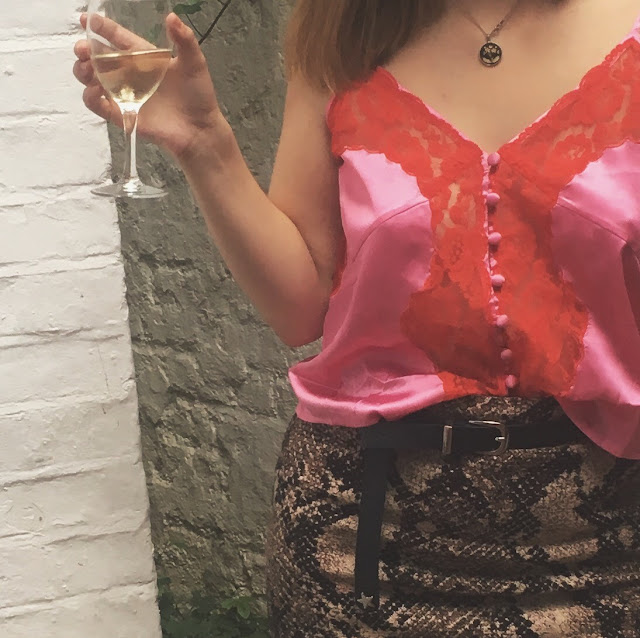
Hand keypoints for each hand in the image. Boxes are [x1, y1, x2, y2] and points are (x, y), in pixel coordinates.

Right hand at [73, 13, 225, 160]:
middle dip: (85, 50)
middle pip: (98, 58)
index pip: (117, 38)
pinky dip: (90, 97)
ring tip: (87, 69)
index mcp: (144, 58)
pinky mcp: (123, 114)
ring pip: (93, 79)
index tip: (85, 19)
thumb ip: (184, 40)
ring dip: (83, 71)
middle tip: (83, 49)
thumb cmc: (198, 96)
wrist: (200, 130)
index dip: (101, 28)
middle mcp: (131, 74)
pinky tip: (95, 91)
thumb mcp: (194, 63)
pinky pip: (98, 105)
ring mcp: (125, 95)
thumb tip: (172, 17)